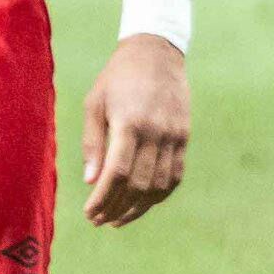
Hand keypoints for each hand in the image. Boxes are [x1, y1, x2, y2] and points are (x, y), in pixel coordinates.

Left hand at [78, 36, 188, 228]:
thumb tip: (91, 181)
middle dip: (117, 209)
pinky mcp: (184, 137)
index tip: (89, 214)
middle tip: (99, 221)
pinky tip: (142, 203)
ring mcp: (174, 136)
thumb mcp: (95, 103)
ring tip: (117, 219)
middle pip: (139, 185)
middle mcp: (156, 132)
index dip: (103, 199)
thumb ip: (93, 143)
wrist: (156, 52)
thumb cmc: (118, 77)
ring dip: (138, 208)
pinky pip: (175, 176)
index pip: (118, 174)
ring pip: (159, 186)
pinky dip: (159, 195)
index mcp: (130, 122)